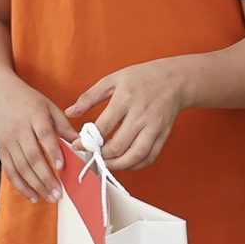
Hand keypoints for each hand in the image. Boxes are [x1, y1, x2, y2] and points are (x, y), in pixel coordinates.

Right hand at [0, 79, 78, 202]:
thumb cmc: (28, 101)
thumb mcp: (49, 106)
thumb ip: (64, 125)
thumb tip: (81, 142)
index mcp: (35, 115)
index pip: (44, 135)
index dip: (53, 151)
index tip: (62, 166)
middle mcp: (19, 129)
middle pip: (32, 156)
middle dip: (46, 177)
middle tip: (59, 192)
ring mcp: (8, 141)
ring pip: (21, 167)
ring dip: (36, 185)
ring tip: (50, 197)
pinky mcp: (1, 150)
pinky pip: (10, 171)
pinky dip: (21, 186)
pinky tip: (34, 196)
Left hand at [67, 60, 189, 170]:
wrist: (174, 79)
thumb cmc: (141, 78)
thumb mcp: (112, 80)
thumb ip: (89, 97)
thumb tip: (70, 112)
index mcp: (125, 98)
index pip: (103, 127)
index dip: (87, 141)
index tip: (78, 145)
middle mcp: (141, 114)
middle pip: (118, 145)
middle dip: (101, 155)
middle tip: (92, 155)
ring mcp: (154, 126)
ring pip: (135, 155)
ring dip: (118, 165)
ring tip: (107, 162)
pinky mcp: (164, 135)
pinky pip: (150, 157)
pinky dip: (136, 165)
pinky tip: (125, 162)